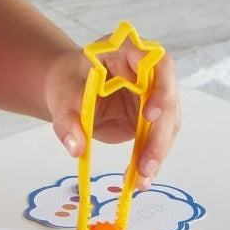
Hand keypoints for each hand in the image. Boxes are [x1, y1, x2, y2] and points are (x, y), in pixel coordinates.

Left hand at [45, 38, 180, 188]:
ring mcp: (154, 94)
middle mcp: (149, 71)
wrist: (69, 91)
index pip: (158, 63)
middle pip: (168, 100)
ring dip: (157, 152)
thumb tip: (76, 149)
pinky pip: (157, 138)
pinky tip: (140, 178)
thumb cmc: (68, 85)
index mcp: (128, 51)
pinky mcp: (152, 116)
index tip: (150, 114)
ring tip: (141, 179)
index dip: (161, 88)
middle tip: (145, 165)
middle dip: (158, 136)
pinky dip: (150, 158)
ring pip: (168, 124)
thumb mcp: (62, 100)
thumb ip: (68, 123)